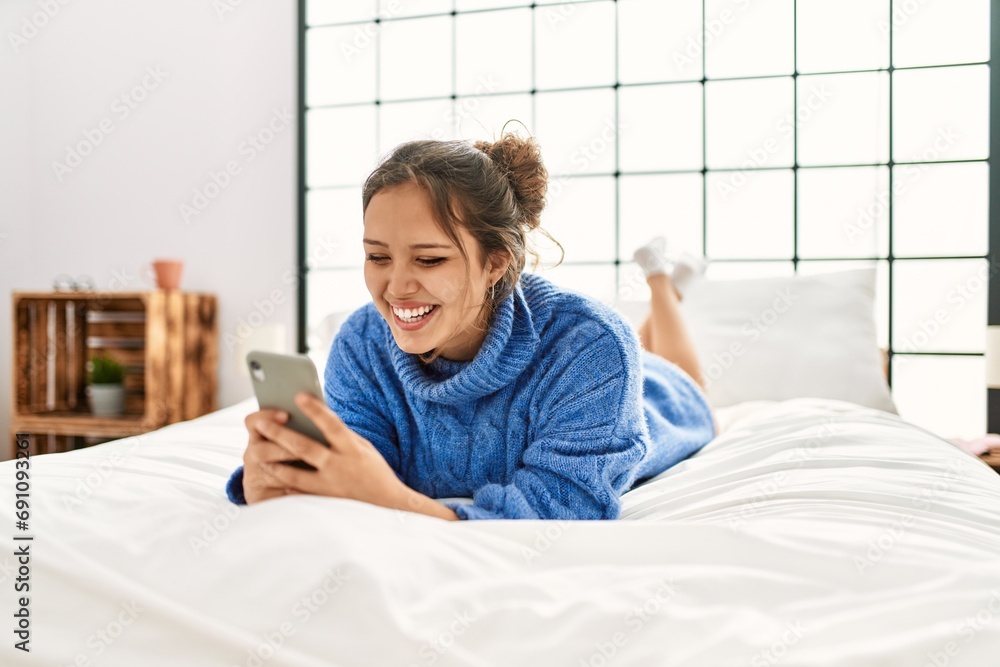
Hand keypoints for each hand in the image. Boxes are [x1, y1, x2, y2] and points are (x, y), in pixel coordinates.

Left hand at [251, 393, 407, 508]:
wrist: (389, 505)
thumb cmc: (375, 472)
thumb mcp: (364, 449)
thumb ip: (342, 437)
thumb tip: (318, 421)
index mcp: (352, 448)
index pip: (331, 424)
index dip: (315, 409)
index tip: (298, 395)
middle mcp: (340, 465)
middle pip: (304, 447)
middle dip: (280, 433)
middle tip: (260, 423)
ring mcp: (331, 486)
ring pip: (295, 473)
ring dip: (275, 462)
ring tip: (258, 453)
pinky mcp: (325, 502)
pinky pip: (298, 494)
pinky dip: (283, 486)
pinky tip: (270, 479)